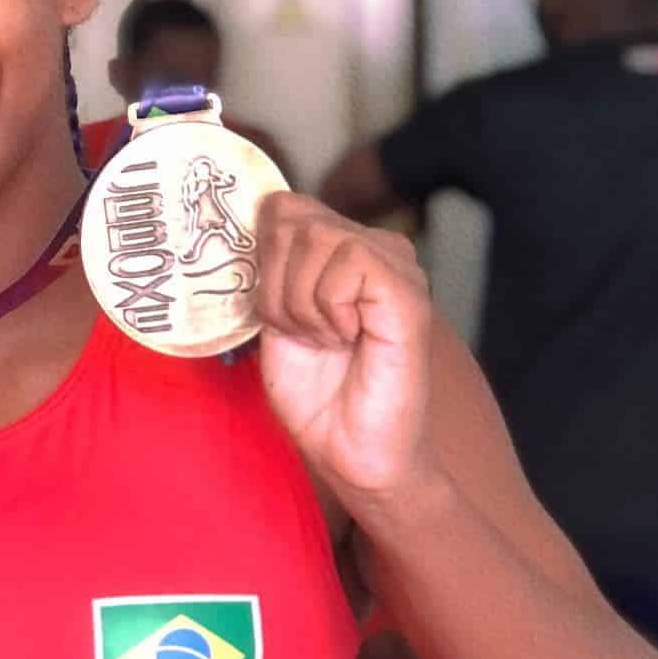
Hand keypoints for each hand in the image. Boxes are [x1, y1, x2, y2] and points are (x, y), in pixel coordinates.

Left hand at [253, 193, 435, 498]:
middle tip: (305, 333)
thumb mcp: (272, 318)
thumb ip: (266, 266)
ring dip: (299, 302)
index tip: (278, 316)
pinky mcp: (408, 294)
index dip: (262, 261)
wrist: (348, 451)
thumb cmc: (315, 393)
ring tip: (326, 340)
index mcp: (339, 248)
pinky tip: (347, 338)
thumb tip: (249, 221)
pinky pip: (351, 262)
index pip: (280, 207)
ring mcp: (395, 267)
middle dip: (275, 285)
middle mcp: (373, 247)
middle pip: (290, 218)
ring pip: (316, 237)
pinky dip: (328, 307)